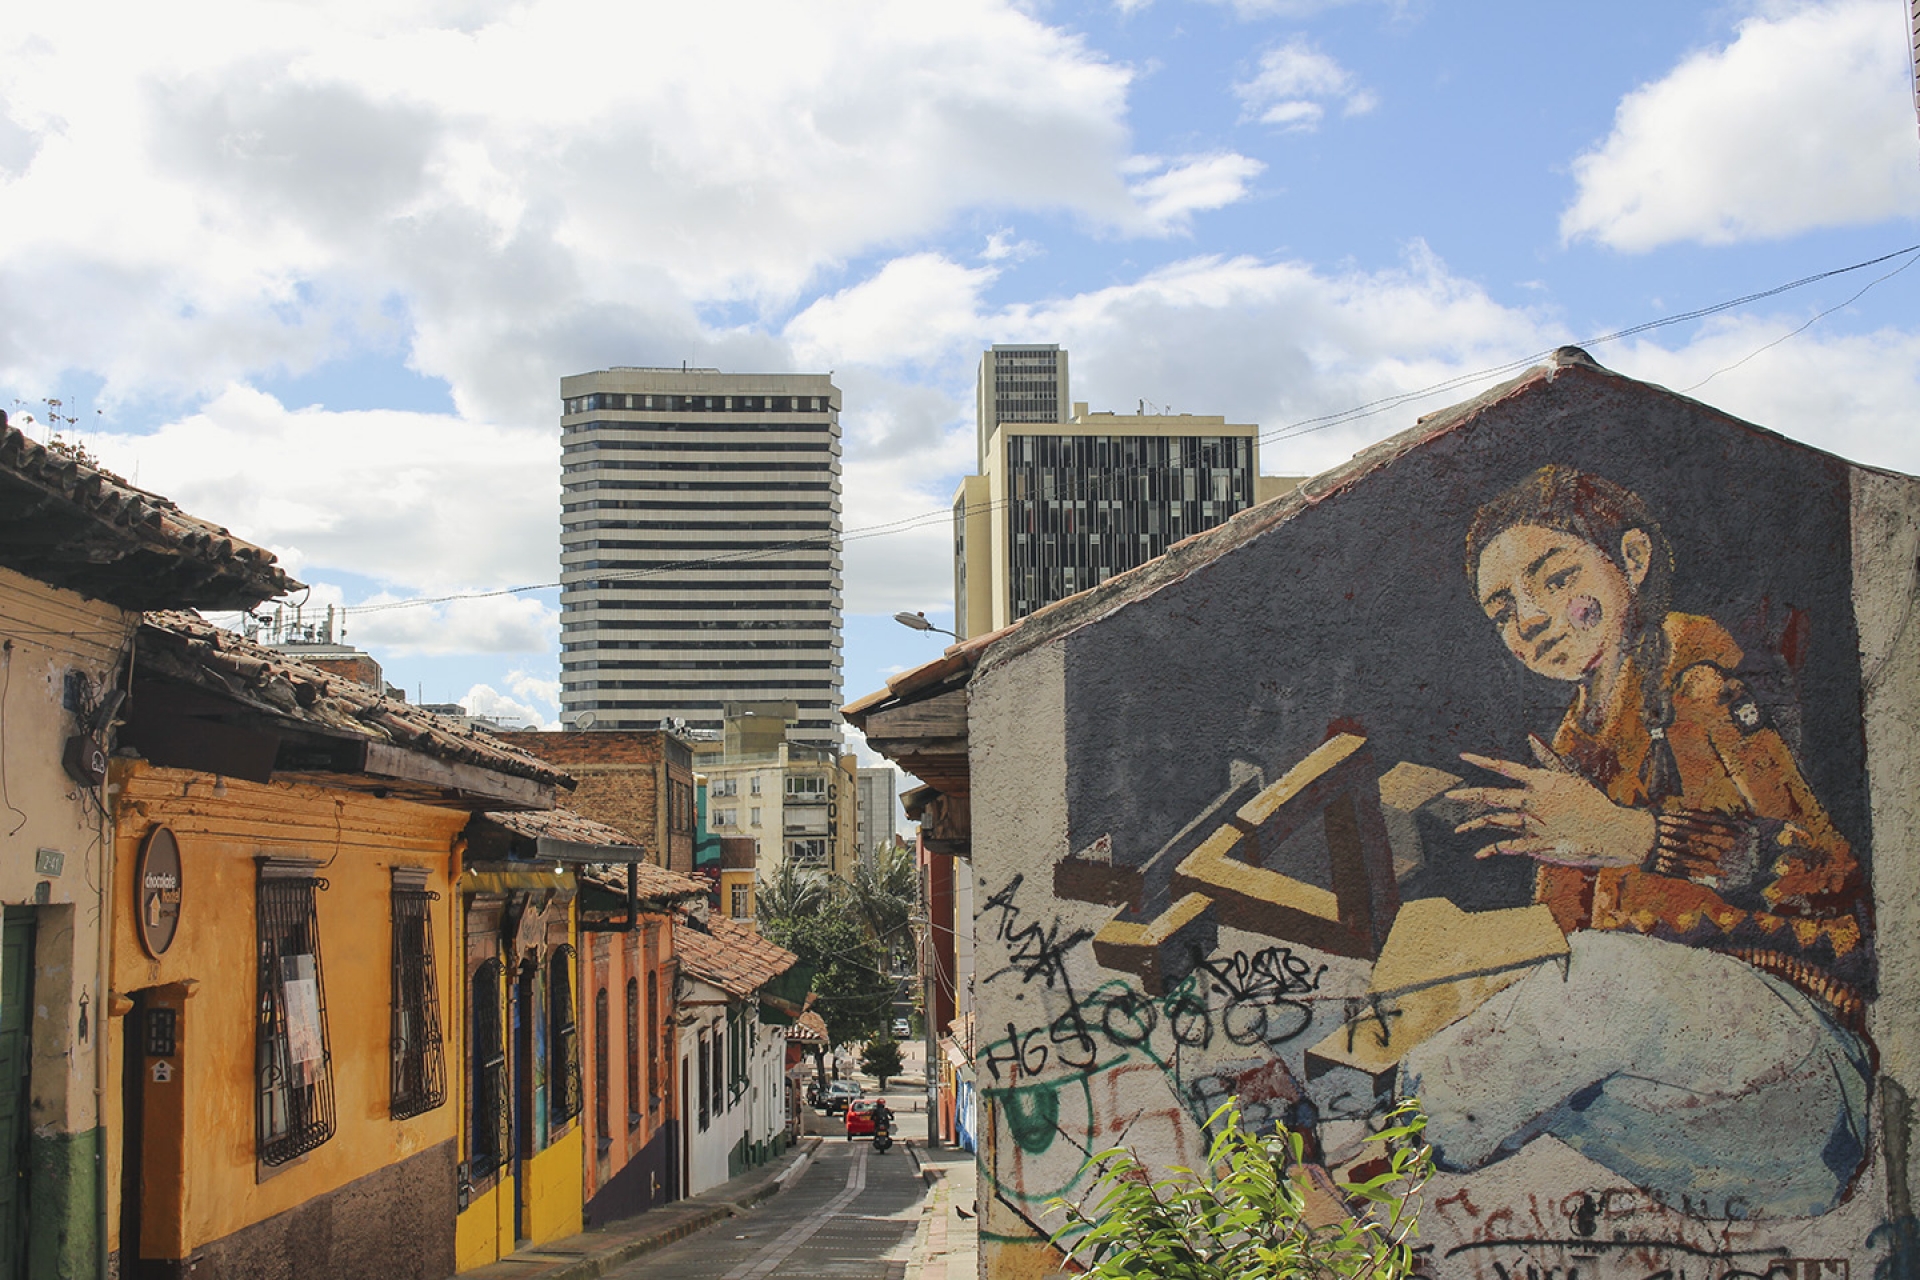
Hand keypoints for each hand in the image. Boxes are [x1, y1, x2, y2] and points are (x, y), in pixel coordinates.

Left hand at [1447, 744, 1655, 868]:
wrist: (1610, 829)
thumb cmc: (1590, 801)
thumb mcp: (1568, 777)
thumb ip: (1546, 761)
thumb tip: (1530, 740)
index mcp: (1540, 781)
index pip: (1505, 767)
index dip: (1483, 761)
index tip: (1464, 757)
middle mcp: (1533, 800)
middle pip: (1493, 795)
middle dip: (1468, 795)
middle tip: (1449, 796)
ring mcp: (1533, 822)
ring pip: (1497, 821)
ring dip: (1475, 825)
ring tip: (1459, 828)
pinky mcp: (1537, 842)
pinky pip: (1509, 846)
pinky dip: (1493, 849)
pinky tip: (1481, 852)